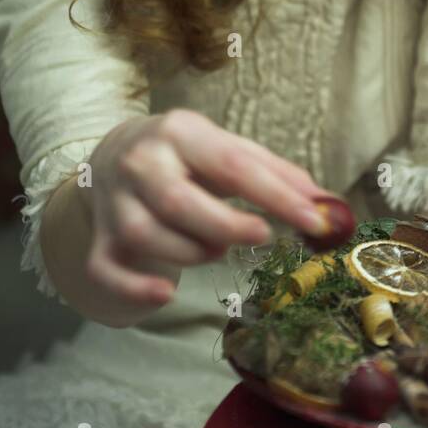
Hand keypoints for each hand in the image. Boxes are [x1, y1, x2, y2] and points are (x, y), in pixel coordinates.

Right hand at [84, 108, 335, 310]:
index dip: (278, 197)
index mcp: (181, 133)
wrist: (114, 155)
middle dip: (228, 227)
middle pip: (179, 203)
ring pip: (148, 237)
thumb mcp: (229, 150)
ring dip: (194, 253)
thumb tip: (328, 205)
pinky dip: (136, 290)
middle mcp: (141, 163)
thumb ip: (277, 174)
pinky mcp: (99, 239)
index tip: (316, 221)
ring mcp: (114, 203)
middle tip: (261, 234)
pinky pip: (106, 271)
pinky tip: (166, 294)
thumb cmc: (188, 158)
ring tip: (216, 247)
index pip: (232, 165)